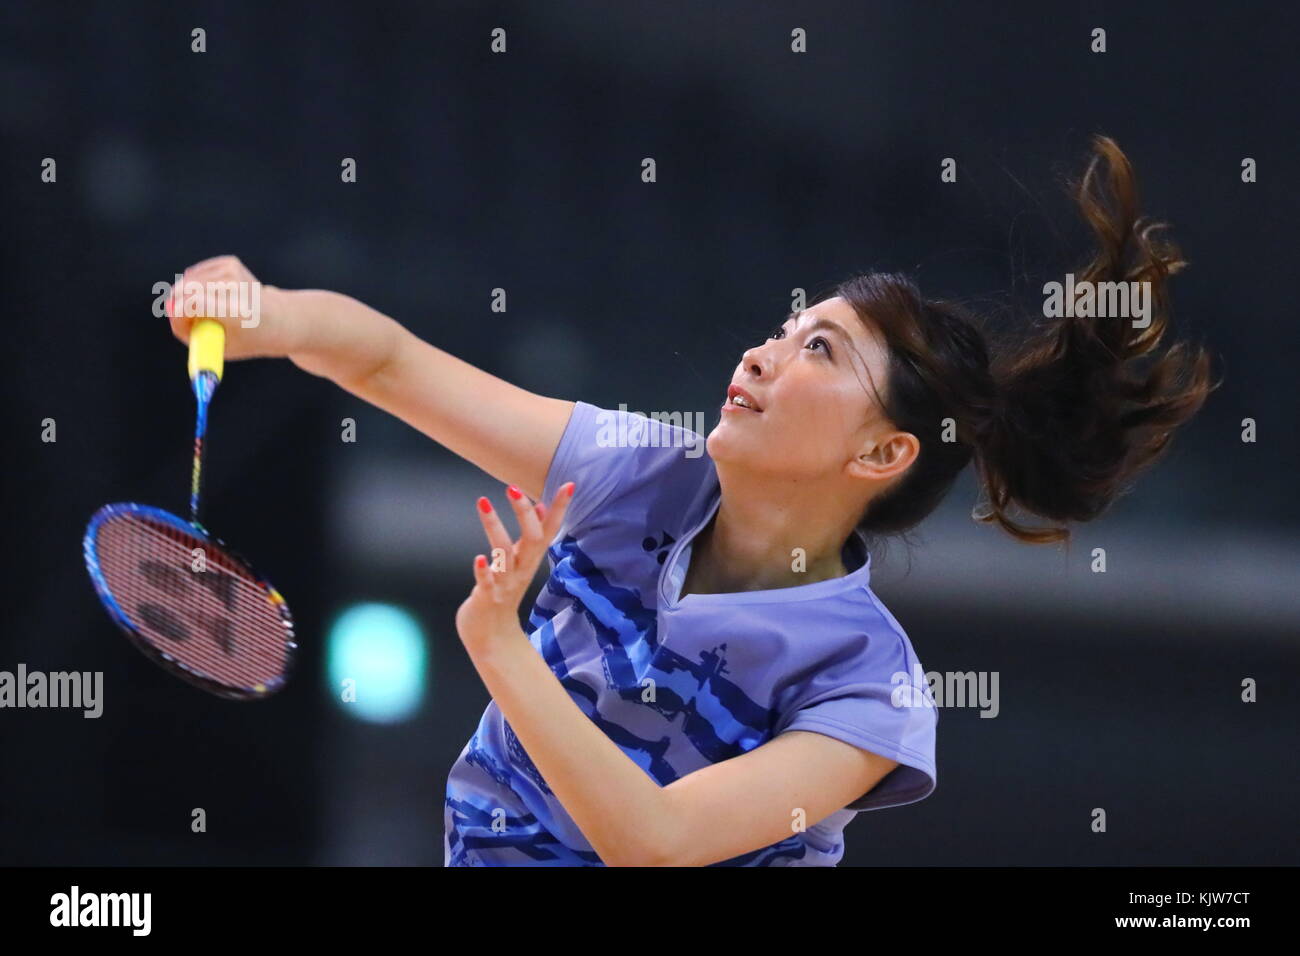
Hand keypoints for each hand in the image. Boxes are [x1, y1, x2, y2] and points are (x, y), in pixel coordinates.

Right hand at [164, 254, 297, 359]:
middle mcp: (237, 288)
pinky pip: (196, 272)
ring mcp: (234, 272)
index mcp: (237, 313)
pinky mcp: (230, 263)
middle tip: (187, 317)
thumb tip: (168, 306)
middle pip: (188, 288)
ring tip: (208, 310)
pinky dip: (196, 285)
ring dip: (187, 295)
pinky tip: (213, 295)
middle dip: (178, 302)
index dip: (178, 312)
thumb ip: (187, 330)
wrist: (278, 320)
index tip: (180, 322)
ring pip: (189, 279)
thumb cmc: (244, 339)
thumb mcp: (215, 346)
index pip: (194, 303)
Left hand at [455, 482, 575, 653]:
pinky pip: (487, 583)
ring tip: (484, 501)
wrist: (492, 638)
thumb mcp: (520, 563)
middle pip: (531, 539)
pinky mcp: (487, 599)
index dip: (559, 508)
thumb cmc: (503, 594)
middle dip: (524, 513)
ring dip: (495, 528)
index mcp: (530, 560)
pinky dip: (484, 571)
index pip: (549, 530)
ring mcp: (505, 584)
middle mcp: (521, 570)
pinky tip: (478, 558)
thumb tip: (541, 507)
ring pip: (504, 555)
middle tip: (512, 487)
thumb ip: (531, 537)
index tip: (569, 484)